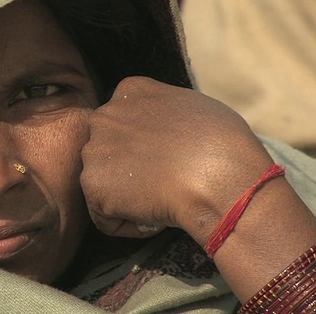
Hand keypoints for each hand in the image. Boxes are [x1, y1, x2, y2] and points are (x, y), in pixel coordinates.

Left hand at [80, 76, 274, 243]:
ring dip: (128, 199)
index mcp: (130, 91)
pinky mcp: (93, 186)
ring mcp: (94, 150)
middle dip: (130, 171)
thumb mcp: (193, 107)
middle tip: (163, 184)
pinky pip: (105, 217)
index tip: (168, 161)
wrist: (218, 175)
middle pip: (108, 152)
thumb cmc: (222, 143)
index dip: (146, 148)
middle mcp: (104, 115)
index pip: (124, 123)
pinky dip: (128, 225)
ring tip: (162, 200)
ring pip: (104, 184)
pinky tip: (155, 218)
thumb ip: (167, 114)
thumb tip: (170, 133)